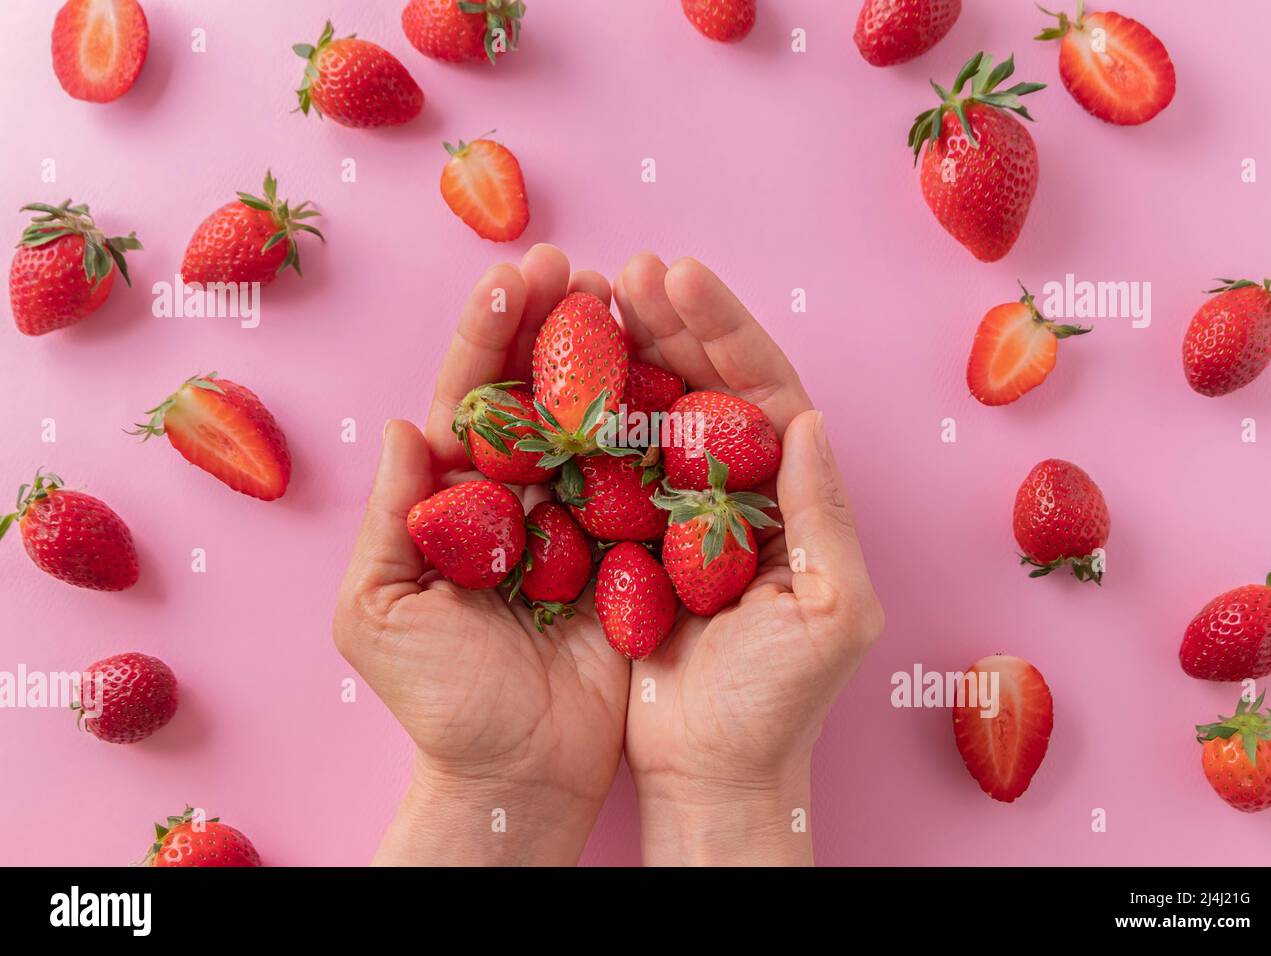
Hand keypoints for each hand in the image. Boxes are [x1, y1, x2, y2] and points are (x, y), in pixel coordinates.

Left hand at [333, 245, 630, 865]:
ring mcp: (578, 519)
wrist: (520, 775)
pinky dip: (663, 430)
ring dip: (613, 360)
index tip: (516, 273)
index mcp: (454, 499)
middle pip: (536, 393)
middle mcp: (518, 496)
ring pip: (596, 423)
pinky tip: (681, 377)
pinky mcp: (631, 551)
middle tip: (585, 267)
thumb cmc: (439, 702)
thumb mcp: (380, 612)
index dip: (490, 334)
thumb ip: (388, 520)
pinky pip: (647, 481)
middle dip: (556, 325)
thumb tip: (401, 424)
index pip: (470, 397)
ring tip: (634, 299)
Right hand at [614, 254, 884, 864]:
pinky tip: (554, 382)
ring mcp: (680, 512)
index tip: (680, 277)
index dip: (725, 331)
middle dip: (669, 325)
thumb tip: (807, 418)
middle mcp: (739, 492)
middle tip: (625, 271)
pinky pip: (605, 468)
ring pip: (651, 417)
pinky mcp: (630, 540)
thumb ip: (824, 516)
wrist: (714, 773)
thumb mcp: (832, 611)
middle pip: (705, 388)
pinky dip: (583, 424)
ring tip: (586, 302)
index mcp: (793, 495)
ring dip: (623, 358)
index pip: (764, 391)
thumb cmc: (781, 702)